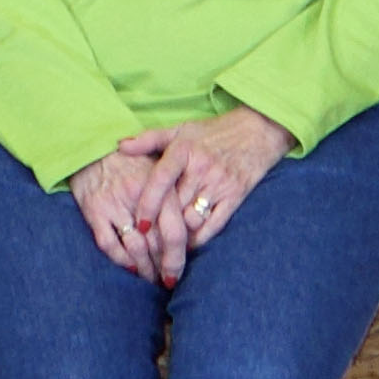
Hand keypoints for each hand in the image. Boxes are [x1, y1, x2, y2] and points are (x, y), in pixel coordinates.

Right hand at [69, 149, 167, 281]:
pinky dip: (122, 260)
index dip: (179, 256)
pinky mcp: (95, 211)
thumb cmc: (132, 162)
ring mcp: (116, 204)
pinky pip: (110, 244)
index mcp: (160, 186)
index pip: (175, 229)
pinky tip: (132, 268)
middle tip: (169, 279)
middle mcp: (139, 196)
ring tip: (152, 279)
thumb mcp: (159, 169)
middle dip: (165, 266)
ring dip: (146, 268)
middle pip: (157, 243)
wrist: (94, 146)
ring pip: (136, 247)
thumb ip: (174, 197)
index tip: (180, 269)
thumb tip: (192, 229)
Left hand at [110, 108, 293, 282]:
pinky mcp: (235, 196)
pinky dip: (199, 238)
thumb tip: (120, 146)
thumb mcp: (181, 130)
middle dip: (159, 228)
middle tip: (146, 247)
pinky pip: (214, 225)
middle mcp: (201, 168)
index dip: (147, 205)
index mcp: (184, 150)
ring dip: (178, 236)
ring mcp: (219, 183)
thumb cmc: (214, 132)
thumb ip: (149, 139)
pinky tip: (188, 244)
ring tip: (165, 248)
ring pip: (192, 219)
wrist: (258, 131)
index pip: (160, 180)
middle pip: (174, 207)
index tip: (138, 225)